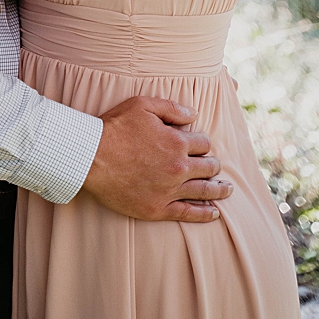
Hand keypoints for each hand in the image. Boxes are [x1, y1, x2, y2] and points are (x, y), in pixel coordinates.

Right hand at [80, 95, 232, 221]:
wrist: (90, 157)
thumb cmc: (115, 127)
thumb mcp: (144, 105)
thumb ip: (173, 108)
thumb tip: (194, 115)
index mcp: (177, 142)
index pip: (204, 144)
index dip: (202, 143)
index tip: (198, 146)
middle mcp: (178, 168)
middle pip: (208, 167)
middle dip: (213, 165)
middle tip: (215, 167)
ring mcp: (169, 190)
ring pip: (204, 190)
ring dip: (219, 190)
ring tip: (227, 190)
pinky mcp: (156, 208)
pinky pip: (187, 213)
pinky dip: (204, 213)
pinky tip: (214, 213)